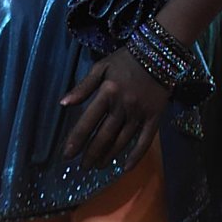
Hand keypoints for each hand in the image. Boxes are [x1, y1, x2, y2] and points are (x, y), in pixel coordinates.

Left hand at [59, 45, 172, 172]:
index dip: (76, 140)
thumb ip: (83, 86)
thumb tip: (63, 103)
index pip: (88, 121)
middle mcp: (122, 106)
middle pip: (104, 136)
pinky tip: (125, 168)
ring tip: (98, 166)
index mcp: (107, 92)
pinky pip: (145, 141)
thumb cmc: (126, 60)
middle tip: (83, 167)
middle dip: (91, 154)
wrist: (158, 53)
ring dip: (108, 156)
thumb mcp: (101, 67)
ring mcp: (139, 113)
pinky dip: (135, 157)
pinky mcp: (154, 117)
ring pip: (122, 141)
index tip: (66, 155)